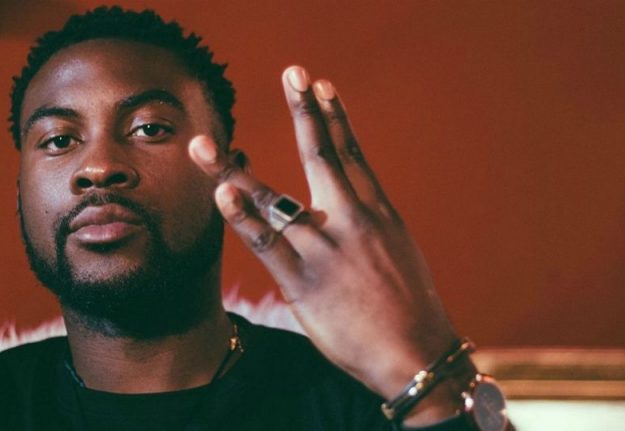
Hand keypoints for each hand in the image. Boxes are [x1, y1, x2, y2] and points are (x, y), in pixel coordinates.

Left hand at [190, 66, 466, 423]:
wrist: (418, 355)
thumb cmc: (409, 309)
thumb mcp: (397, 254)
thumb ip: (369, 228)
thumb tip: (352, 216)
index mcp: (377, 213)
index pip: (351, 154)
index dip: (334, 117)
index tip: (320, 87)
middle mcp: (352, 221)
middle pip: (322, 156)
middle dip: (307, 112)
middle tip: (293, 72)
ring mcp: (326, 249)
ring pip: (274, 199)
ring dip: (235, 169)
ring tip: (206, 143)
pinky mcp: (304, 281)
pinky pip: (266, 243)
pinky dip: (242, 216)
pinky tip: (223, 192)